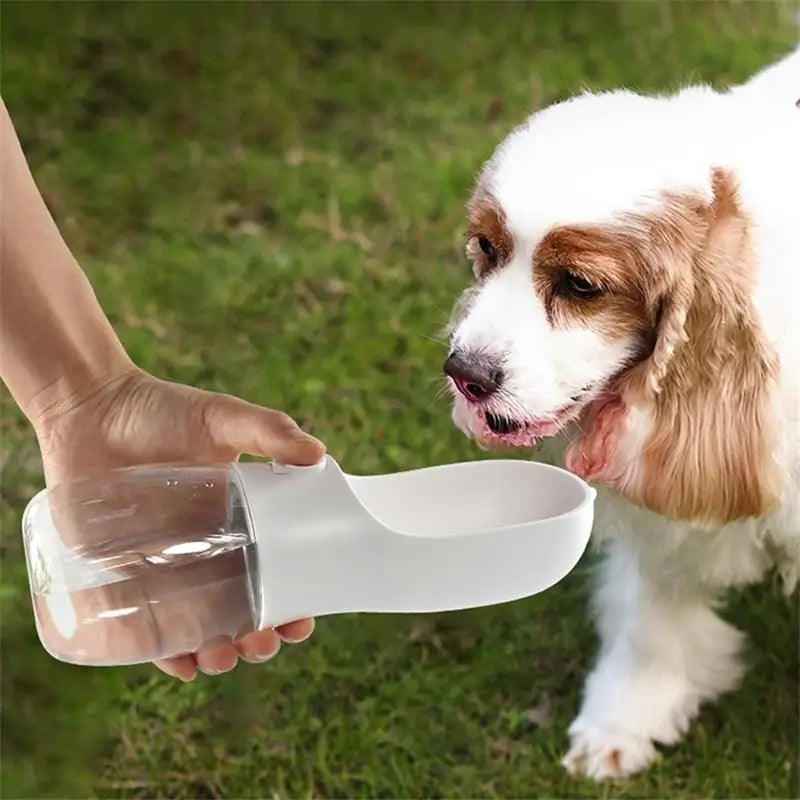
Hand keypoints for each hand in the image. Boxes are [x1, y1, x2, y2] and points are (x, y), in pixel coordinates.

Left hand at [32, 367, 325, 680]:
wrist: (92, 410)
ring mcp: (166, 569)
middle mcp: (208, 553)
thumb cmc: (162, 411)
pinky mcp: (123, 578)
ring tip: (224, 656)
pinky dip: (167, 655)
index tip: (303, 620)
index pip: (276, 573)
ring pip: (201, 629)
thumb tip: (318, 456)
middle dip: (259, 638)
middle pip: (243, 611)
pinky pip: (148, 629)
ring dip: (219, 654)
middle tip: (264, 641)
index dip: (294, 602)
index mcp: (241, 523)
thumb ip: (269, 431)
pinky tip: (183, 665)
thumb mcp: (222, 418)